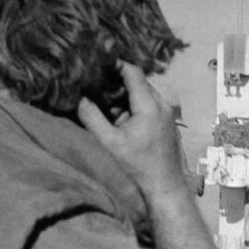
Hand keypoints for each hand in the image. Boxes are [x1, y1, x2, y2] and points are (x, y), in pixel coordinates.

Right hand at [77, 62, 188, 198]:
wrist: (166, 183)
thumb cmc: (139, 164)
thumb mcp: (110, 142)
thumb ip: (92, 118)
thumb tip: (80, 99)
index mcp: (149, 104)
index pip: (133, 72)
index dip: (116, 65)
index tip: (99, 65)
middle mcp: (161, 103)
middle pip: (138, 81)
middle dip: (118, 83)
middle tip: (98, 88)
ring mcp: (167, 111)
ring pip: (144, 93)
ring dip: (126, 97)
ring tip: (108, 107)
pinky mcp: (167, 120)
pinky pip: (150, 104)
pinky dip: (135, 105)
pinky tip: (122, 120)